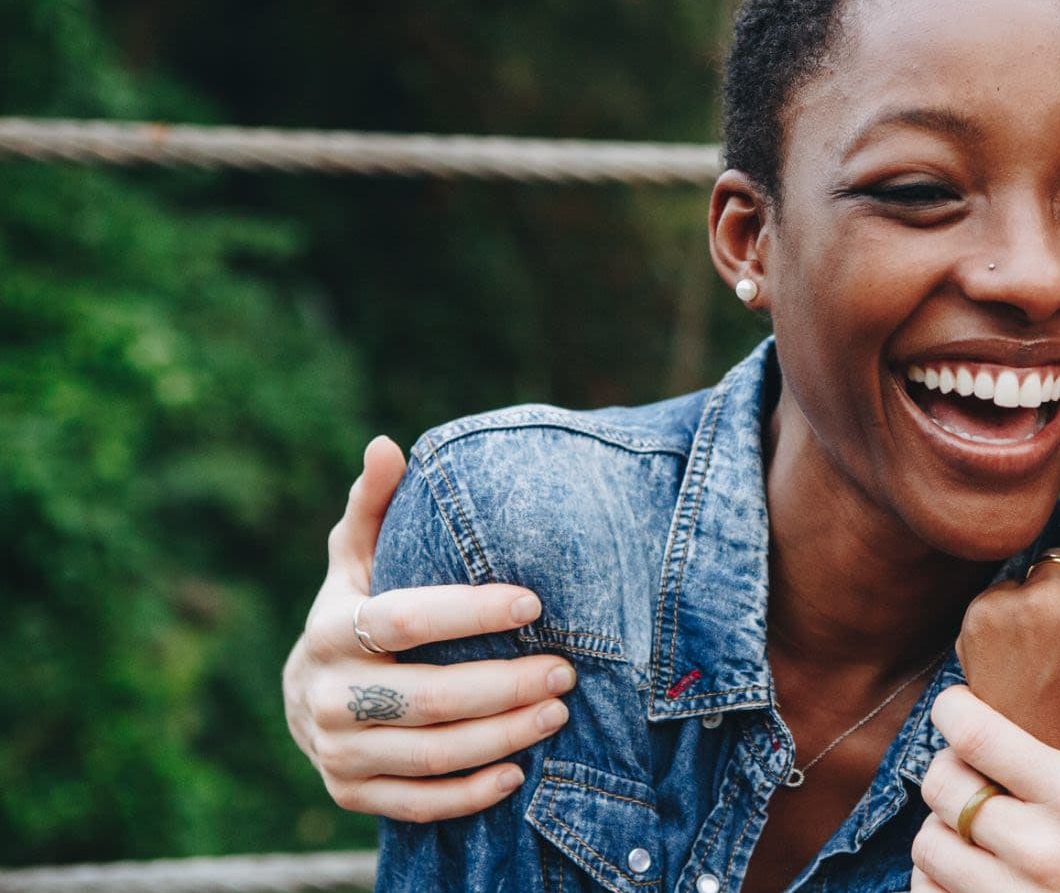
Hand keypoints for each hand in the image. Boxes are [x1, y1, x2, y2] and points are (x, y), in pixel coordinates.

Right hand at [281, 435, 576, 821]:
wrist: (304, 695)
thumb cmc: (352, 609)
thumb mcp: (355, 558)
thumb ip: (375, 505)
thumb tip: (387, 443)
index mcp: (331, 629)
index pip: (405, 621)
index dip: (470, 611)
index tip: (533, 602)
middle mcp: (327, 695)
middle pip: (428, 697)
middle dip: (505, 684)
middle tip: (566, 668)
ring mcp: (337, 751)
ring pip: (430, 754)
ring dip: (502, 737)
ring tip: (558, 712)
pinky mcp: (350, 794)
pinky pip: (417, 804)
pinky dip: (470, 793)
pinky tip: (518, 773)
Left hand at [911, 651, 1059, 892]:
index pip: (977, 739)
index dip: (951, 711)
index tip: (957, 705)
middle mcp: (1040, 850)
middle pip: (942, 788)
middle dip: (946, 764)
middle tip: (969, 762)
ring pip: (929, 844)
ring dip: (940, 820)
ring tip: (971, 812)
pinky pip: (930, 892)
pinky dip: (936, 872)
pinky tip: (967, 856)